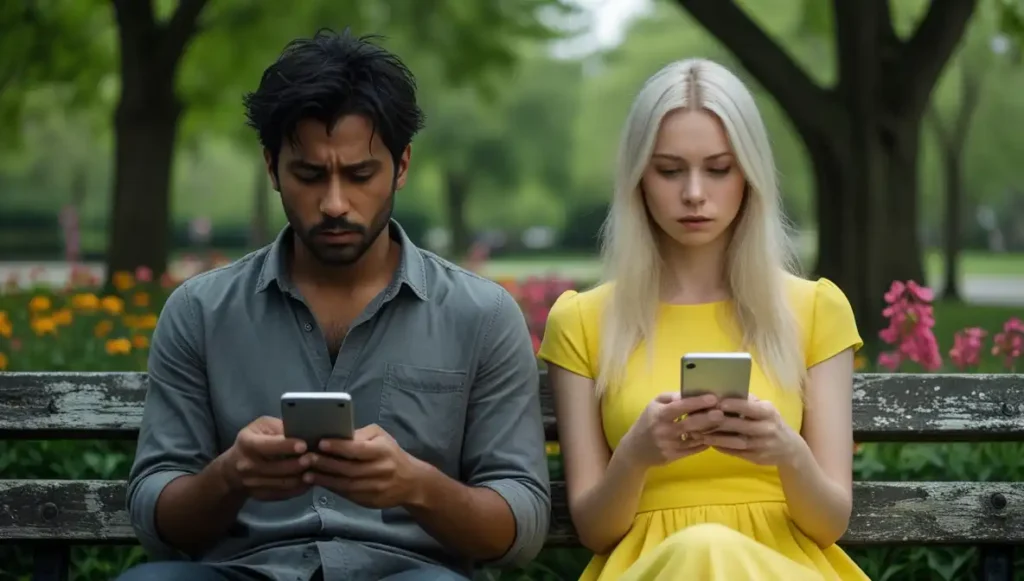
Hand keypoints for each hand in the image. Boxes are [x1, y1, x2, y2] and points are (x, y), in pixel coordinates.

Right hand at [220, 416, 311, 500]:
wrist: (233, 469)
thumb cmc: (252, 441)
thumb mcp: (260, 427)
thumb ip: (279, 428)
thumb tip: (302, 431)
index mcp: (248, 444)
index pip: (269, 446)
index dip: (287, 446)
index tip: (304, 445)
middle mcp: (248, 466)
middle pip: (279, 468)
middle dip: (300, 463)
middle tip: (316, 457)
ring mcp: (254, 484)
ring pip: (285, 483)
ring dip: (304, 476)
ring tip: (317, 468)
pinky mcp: (262, 496)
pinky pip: (285, 494)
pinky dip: (300, 487)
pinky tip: (310, 479)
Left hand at [304, 424, 425, 508]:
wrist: (411, 482)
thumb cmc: (391, 454)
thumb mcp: (382, 438)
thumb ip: (361, 435)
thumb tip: (337, 435)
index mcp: (383, 451)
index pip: (358, 449)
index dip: (339, 447)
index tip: (320, 443)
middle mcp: (381, 470)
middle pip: (349, 469)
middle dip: (325, 464)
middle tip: (306, 458)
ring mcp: (375, 488)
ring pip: (346, 484)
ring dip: (324, 479)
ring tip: (306, 473)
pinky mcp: (370, 501)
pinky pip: (347, 494)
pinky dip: (331, 488)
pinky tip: (319, 482)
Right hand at [620, 392, 724, 467]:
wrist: (635, 450)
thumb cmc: (647, 422)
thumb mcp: (653, 405)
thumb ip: (671, 397)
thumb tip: (691, 392)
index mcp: (659, 415)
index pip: (679, 407)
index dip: (696, 402)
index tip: (713, 398)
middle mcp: (663, 430)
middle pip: (689, 424)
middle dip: (707, 418)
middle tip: (722, 413)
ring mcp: (669, 445)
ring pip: (694, 438)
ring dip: (709, 431)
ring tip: (723, 424)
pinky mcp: (674, 456)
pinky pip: (693, 449)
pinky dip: (704, 442)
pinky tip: (714, 436)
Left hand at [698, 395, 802, 466]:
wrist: (788, 448)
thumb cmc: (771, 421)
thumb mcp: (765, 408)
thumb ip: (748, 401)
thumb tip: (725, 391)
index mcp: (768, 412)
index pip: (750, 408)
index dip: (734, 405)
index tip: (718, 402)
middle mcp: (766, 429)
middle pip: (739, 425)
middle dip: (718, 422)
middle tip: (699, 418)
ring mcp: (761, 445)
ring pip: (735, 441)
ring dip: (715, 437)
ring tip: (698, 433)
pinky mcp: (755, 458)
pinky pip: (735, 452)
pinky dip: (720, 447)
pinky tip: (707, 442)